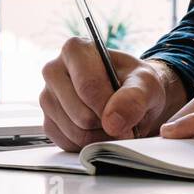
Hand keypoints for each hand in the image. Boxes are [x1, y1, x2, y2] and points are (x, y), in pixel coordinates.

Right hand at [39, 39, 187, 150]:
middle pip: (81, 114)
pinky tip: (99, 129)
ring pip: (75, 132)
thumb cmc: (136, 83)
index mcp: (75, 50)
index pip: (88, 86)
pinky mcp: (48, 122)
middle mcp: (54, 70)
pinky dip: (90, 143)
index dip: (110, 106)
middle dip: (107, 123)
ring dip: (100, 135)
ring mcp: (47, 97)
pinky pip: (68, 143)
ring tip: (113, 121)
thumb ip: (134, 98)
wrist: (131, 97)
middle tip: (121, 115)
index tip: (127, 112)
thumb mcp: (146, 83)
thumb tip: (112, 121)